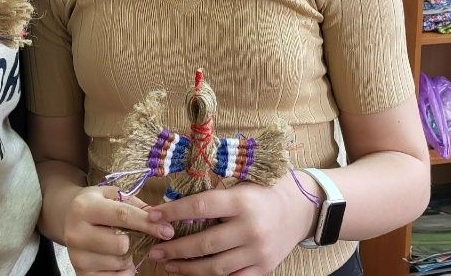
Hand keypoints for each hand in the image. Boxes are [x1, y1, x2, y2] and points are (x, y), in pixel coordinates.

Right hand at [64, 185, 173, 274]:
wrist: (66, 217)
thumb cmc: (96, 204)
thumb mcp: (112, 194)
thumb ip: (136, 205)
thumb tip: (163, 220)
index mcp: (84, 207)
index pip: (122, 216)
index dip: (148, 223)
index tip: (168, 230)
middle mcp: (76, 233)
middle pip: (121, 244)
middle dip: (134, 240)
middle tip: (131, 235)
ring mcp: (76, 256)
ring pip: (119, 262)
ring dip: (128, 256)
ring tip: (119, 245)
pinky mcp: (80, 273)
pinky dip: (122, 271)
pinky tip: (115, 259)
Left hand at [144, 176, 316, 275]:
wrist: (298, 210)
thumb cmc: (261, 192)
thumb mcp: (239, 184)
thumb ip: (212, 193)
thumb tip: (173, 205)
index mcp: (242, 201)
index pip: (201, 206)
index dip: (173, 212)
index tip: (152, 216)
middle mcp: (251, 228)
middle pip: (205, 243)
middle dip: (175, 249)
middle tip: (155, 250)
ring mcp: (258, 252)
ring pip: (216, 267)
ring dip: (188, 268)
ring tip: (169, 265)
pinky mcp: (264, 268)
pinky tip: (194, 274)